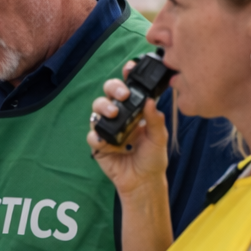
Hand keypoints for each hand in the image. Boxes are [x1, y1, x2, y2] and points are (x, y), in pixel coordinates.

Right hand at [88, 61, 170, 198]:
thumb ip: (155, 119)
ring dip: (103, 108)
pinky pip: (92, 135)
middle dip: (112, 89)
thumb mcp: (159, 137)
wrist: (143, 181)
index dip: (127, 77)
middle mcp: (120, 116)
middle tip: (121, 95)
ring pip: (96, 110)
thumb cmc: (152, 159)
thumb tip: (151, 101)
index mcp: (135, 111)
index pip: (129, 89)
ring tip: (113, 114)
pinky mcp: (99, 144)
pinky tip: (105, 141)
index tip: (130, 69)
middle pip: (108, 94)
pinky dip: (96, 136)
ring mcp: (108, 129)